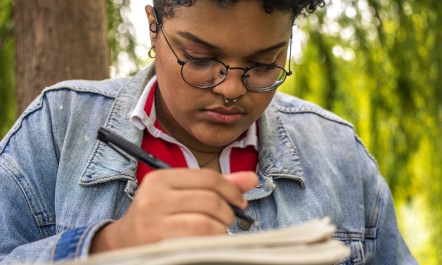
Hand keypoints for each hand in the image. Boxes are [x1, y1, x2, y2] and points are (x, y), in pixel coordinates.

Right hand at [90, 169, 256, 252]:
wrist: (124, 243)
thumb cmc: (159, 214)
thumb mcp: (181, 193)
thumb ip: (215, 185)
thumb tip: (252, 178)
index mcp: (160, 179)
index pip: (207, 177)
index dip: (231, 189)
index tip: (240, 200)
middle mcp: (154, 197)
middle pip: (209, 200)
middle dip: (228, 211)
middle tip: (229, 219)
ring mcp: (153, 223)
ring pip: (206, 223)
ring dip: (221, 229)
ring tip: (218, 231)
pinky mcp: (158, 244)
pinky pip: (198, 242)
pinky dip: (211, 242)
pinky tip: (208, 241)